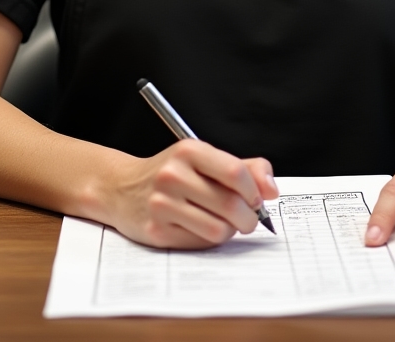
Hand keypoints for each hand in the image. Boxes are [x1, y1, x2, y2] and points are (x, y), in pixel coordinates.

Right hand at [105, 139, 277, 249]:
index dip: (254, 191)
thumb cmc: (173, 173)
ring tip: (224, 223)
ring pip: (218, 229)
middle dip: (249, 218)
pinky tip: (202, 228)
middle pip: (231, 205)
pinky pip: (200, 243)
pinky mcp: (156, 231)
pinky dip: (210, 240)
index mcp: (189, 150)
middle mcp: (173, 175)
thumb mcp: (205, 159)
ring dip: (230, 231)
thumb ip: (245, 168)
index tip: (258, 199)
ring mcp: (162, 204)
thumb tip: (271, 190)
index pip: (236, 172)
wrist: (122, 188)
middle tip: (248, 219)